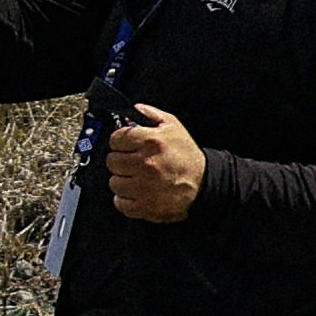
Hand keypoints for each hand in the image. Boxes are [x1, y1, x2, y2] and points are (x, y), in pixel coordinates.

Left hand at [103, 102, 205, 220]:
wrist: (203, 184)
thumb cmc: (187, 157)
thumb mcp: (173, 127)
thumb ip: (151, 114)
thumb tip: (134, 109)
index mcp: (151, 143)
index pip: (116, 139)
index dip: (120, 141)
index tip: (124, 145)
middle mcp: (146, 164)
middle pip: (112, 161)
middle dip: (121, 160)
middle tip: (132, 161)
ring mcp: (144, 187)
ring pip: (114, 182)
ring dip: (122, 180)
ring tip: (136, 177)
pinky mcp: (144, 206)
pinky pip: (120, 202)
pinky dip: (125, 199)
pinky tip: (136, 191)